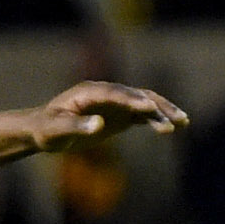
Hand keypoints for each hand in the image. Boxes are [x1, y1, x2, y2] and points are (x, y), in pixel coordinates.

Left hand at [31, 81, 186, 148]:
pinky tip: (170, 128)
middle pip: (136, 95)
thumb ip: (76, 127)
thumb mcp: (56, 131)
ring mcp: (114, 102)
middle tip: (177, 117)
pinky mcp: (118, 114)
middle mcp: (105, 93)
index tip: (149, 107)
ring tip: (182, 122)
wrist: (43, 130)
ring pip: (143, 103)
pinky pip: (140, 115)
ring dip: (162, 111)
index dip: (132, 100)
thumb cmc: (46, 130)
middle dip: (157, 105)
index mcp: (89, 92)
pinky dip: (155, 119)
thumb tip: (98, 124)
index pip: (115, 94)